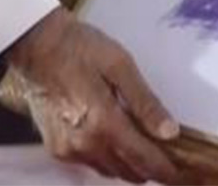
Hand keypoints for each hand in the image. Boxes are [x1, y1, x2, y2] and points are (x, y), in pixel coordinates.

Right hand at [6, 7, 179, 183]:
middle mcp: (85, 144)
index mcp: (104, 122)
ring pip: (108, 169)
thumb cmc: (81, 48)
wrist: (36, 45)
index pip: (143, 158)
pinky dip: (106, 159)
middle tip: (167, 160)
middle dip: (149, 168)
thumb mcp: (120, 65)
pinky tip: (114, 142)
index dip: (165, 169)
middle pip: (127, 170)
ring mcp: (67, 149)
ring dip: (128, 165)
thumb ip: (145, 102)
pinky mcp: (55, 148)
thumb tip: (170, 132)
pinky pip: (89, 163)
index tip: (181, 173)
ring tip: (144, 151)